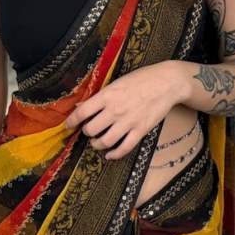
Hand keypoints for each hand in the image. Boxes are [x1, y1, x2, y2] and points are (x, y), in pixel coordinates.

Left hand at [64, 61, 180, 159]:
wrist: (166, 82)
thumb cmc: (141, 79)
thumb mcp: (116, 82)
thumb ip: (99, 96)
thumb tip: (80, 106)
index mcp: (107, 95)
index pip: (82, 112)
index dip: (72, 121)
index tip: (68, 125)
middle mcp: (115, 110)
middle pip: (91, 130)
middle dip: (86, 132)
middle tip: (89, 130)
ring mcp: (128, 122)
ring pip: (105, 142)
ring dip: (97, 145)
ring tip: (97, 142)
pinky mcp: (140, 130)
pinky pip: (123, 148)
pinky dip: (114, 155)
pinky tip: (110, 154)